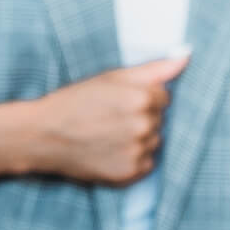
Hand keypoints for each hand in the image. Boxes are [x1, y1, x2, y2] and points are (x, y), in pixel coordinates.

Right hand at [27, 52, 188, 185]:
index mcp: (141, 97)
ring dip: (138, 140)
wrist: (42, 135)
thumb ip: (153, 69)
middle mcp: (143, 125)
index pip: (163, 97)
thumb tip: (186, 56)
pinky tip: (110, 152)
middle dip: (141, 118)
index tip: (119, 102)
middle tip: (109, 119)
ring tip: (108, 136)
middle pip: (160, 120)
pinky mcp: (129, 173)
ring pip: (154, 142)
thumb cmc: (75, 102)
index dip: (141, 98)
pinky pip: (146, 165)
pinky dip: (133, 159)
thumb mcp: (110, 77)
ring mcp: (137, 151)